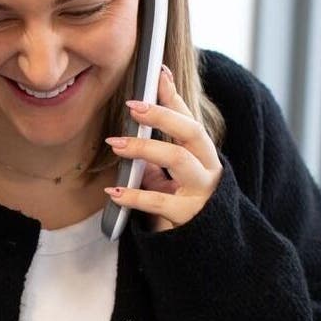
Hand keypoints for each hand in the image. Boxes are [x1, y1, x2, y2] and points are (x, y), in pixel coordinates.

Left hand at [103, 66, 222, 232]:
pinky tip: (113, 190)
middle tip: (131, 106)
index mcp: (202, 154)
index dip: (173, 96)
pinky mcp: (188, 216)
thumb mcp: (169, 171)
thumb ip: (158, 146)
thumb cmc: (181, 202)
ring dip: (144, 149)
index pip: (189, 117)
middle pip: (191, 132)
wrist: (203, 247)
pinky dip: (133, 195)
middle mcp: (208, 168)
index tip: (156, 73)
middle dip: (162, 116)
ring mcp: (200, 192)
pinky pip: (159, 201)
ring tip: (116, 144)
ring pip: (178, 161)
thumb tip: (143, 107)